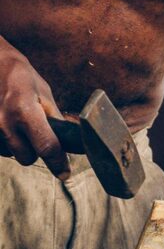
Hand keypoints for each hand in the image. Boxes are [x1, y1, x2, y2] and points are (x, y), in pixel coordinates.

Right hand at [0, 41, 69, 178]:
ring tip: (21, 124)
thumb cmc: (20, 77)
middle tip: (40, 135)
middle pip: (28, 157)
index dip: (58, 161)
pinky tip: (9, 125)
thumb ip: (54, 118)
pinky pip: (0, 149)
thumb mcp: (44, 93)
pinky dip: (8, 142)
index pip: (46, 145)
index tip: (65, 172)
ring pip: (13, 154)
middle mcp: (5, 123)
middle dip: (37, 151)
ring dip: (21, 146)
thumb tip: (71, 140)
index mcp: (25, 110)